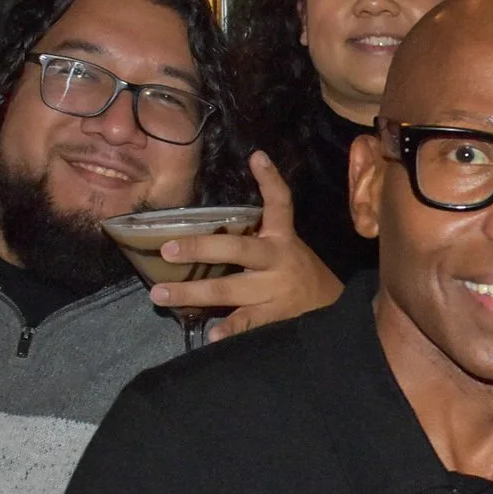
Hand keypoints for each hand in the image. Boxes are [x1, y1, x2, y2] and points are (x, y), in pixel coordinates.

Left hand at [150, 152, 340, 339]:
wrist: (332, 310)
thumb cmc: (298, 274)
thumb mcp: (286, 247)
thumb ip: (257, 233)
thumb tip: (216, 217)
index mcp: (282, 238)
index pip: (281, 204)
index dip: (271, 180)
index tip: (257, 157)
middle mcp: (278, 260)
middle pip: (239, 249)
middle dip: (201, 247)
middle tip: (167, 249)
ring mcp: (276, 290)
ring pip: (231, 288)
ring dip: (194, 291)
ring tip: (160, 294)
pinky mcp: (275, 316)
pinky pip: (247, 322)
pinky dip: (229, 329)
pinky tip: (210, 336)